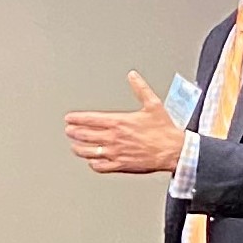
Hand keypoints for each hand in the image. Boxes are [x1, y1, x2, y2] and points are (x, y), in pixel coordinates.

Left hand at [65, 72, 185, 174]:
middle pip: (85, 136)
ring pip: (89, 152)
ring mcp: (116, 153)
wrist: (173, 151)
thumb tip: (133, 76)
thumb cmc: (164, 130)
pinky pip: (100, 166)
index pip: (90, 119)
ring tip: (74, 146)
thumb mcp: (153, 104)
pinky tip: (91, 161)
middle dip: (74, 132)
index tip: (69, 118)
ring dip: (79, 149)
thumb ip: (140, 88)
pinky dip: (93, 163)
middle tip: (68, 130)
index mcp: (120, 122)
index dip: (77, 119)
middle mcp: (114, 138)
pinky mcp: (120, 165)